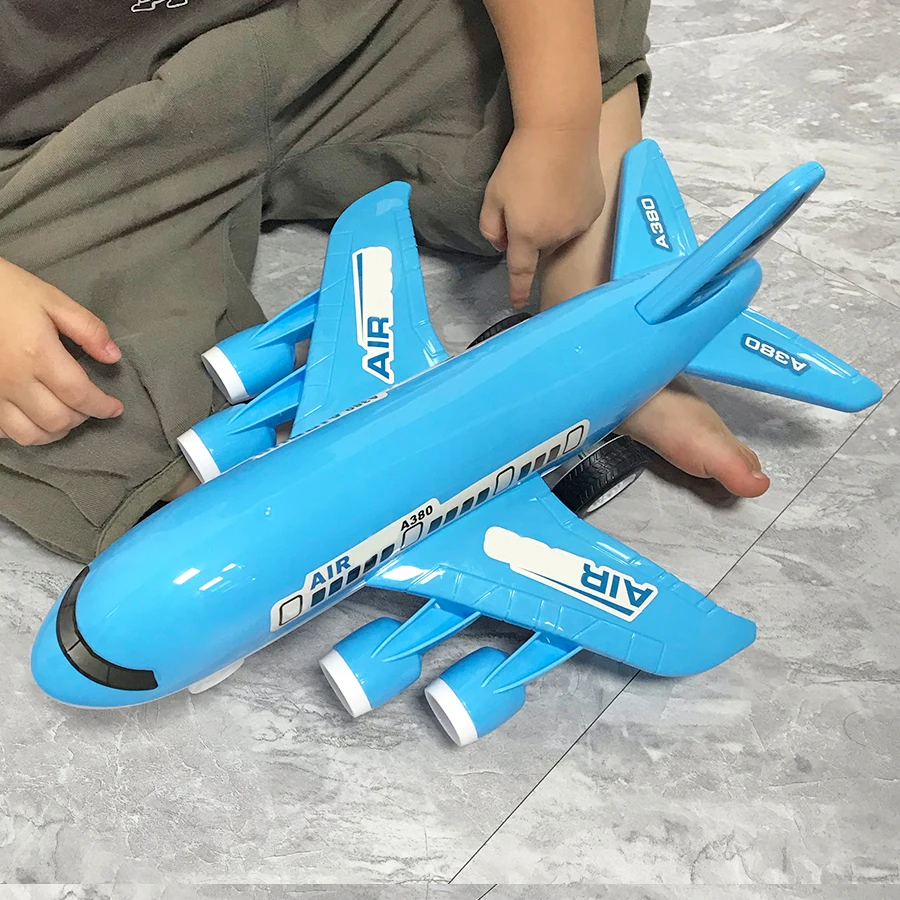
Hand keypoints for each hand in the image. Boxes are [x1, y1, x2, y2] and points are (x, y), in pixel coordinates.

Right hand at [0, 258, 122, 445]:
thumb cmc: (5, 291)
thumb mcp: (51, 300)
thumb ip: (87, 329)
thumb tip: (113, 357)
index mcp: (38, 355)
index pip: (79, 395)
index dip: (102, 407)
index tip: (115, 408)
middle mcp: (14, 381)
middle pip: (57, 419)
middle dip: (81, 418)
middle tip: (89, 407)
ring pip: (29, 434)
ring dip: (54, 431)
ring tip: (65, 417)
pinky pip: (2, 431)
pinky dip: (22, 431)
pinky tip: (31, 417)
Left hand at [480, 124, 604, 307]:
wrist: (562, 130)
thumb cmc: (521, 162)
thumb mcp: (493, 195)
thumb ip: (491, 227)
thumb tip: (503, 245)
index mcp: (527, 236)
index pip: (520, 273)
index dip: (517, 290)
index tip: (516, 304)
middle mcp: (556, 237)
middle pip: (540, 247)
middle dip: (532, 233)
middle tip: (527, 199)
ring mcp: (580, 224)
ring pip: (560, 234)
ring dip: (552, 221)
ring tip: (548, 188)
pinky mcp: (595, 209)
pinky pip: (577, 219)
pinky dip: (569, 209)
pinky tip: (566, 185)